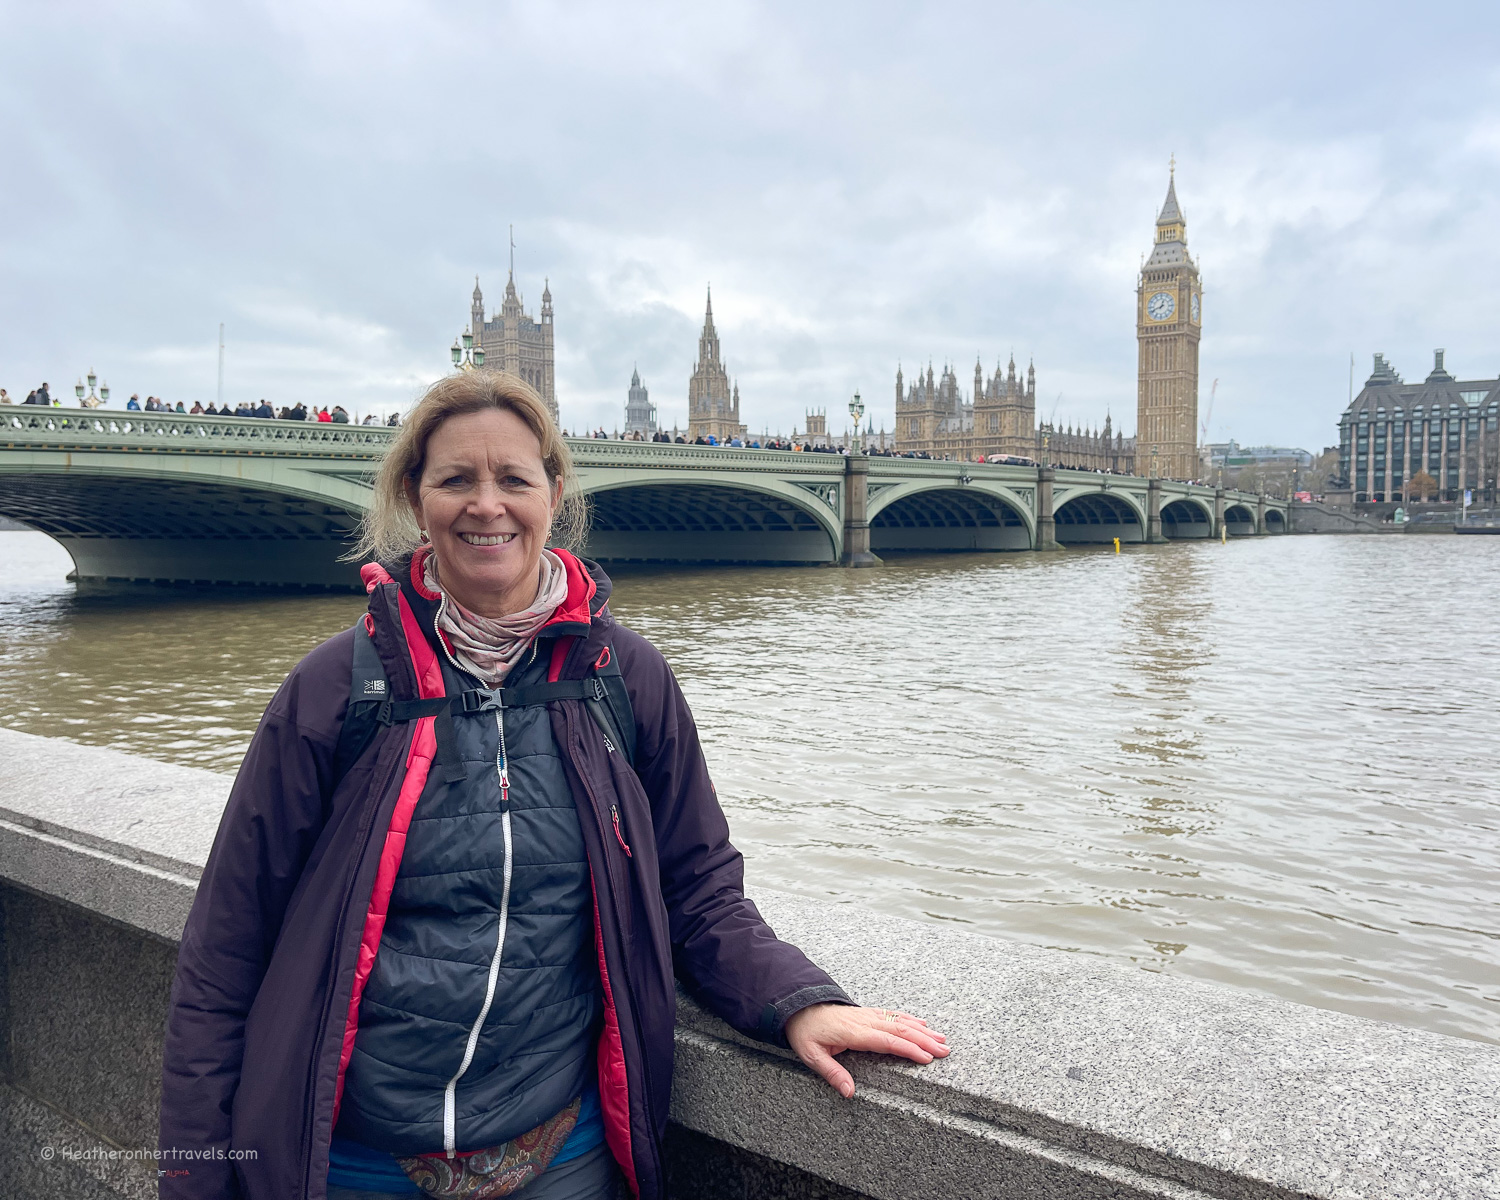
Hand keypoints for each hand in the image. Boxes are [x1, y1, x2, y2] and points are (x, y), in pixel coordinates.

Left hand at [784, 1003, 949, 1098]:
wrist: (798, 1005)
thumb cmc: (805, 1031)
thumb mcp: (812, 1055)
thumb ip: (832, 1073)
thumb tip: (850, 1093)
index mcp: (854, 1033)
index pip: (887, 1041)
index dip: (908, 1049)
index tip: (926, 1058)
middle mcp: (865, 1021)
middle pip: (900, 1030)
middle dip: (924, 1040)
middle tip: (945, 1051)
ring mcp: (867, 1015)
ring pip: (900, 1021)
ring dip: (922, 1030)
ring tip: (942, 1039)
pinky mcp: (867, 1013)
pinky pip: (892, 1014)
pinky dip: (910, 1018)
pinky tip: (923, 1023)